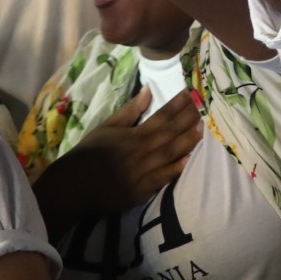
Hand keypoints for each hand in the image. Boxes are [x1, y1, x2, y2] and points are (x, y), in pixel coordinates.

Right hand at [37, 88, 201, 218]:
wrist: (73, 186)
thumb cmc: (89, 153)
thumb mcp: (107, 126)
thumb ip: (130, 110)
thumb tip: (150, 89)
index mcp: (134, 135)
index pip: (163, 115)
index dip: (180, 104)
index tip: (194, 92)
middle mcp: (142, 151)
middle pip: (172, 133)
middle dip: (191, 119)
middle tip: (207, 106)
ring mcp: (144, 172)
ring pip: (172, 153)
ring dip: (189, 140)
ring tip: (204, 128)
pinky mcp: (143, 191)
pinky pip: (164, 178)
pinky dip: (177, 168)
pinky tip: (190, 158)